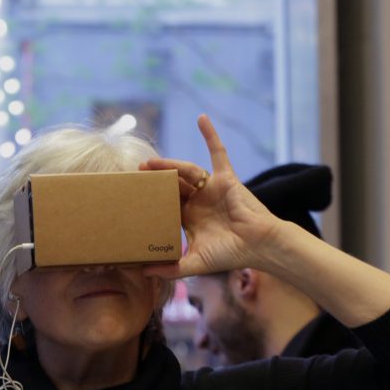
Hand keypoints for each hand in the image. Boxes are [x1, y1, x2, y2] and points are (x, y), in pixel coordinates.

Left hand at [139, 114, 283, 278]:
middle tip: (132, 176)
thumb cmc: (231, 254)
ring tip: (149, 163)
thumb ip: (171, 268)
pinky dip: (210, 135)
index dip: (149, 201)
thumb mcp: (195, 263)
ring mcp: (211, 187)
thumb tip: (143, 272)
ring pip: (186, 171)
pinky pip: (218, 152)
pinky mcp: (226, 177)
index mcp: (189, 218)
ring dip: (169, 164)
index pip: (164, 205)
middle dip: (153, 180)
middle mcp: (198, 200)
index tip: (130, 198)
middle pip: (171, 186)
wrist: (259, 245)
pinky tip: (201, 118)